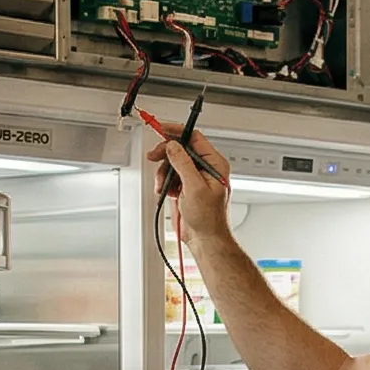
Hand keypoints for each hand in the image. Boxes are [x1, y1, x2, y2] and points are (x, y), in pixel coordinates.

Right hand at [143, 124, 234, 246]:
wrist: (206, 239)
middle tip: (154, 158)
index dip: (176, 132)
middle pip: (181, 148)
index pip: (194, 137)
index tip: (161, 129)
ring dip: (164, 173)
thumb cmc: (209, 219)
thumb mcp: (194, 188)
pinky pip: (171, 176)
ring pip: (173, 163)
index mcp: (215, 164)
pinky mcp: (187, 187)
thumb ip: (183, 163)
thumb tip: (173, 146)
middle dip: (166, 154)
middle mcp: (206, 168)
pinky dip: (165, 183)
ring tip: (163, 187)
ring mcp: (196, 177)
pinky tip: (166, 192)